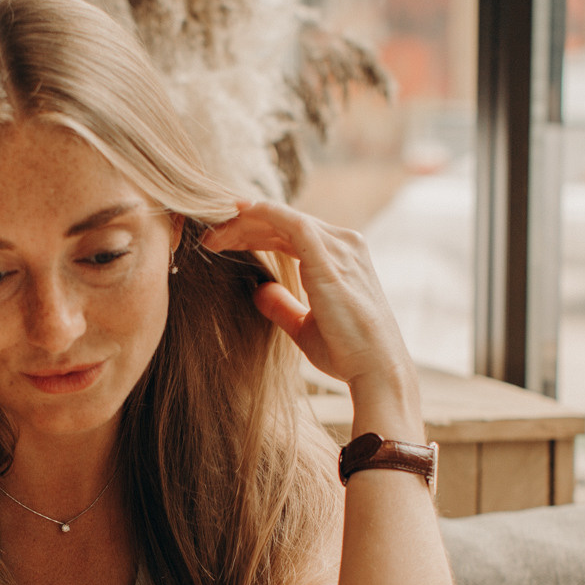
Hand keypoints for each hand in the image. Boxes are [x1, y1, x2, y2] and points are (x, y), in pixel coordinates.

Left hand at [200, 200, 415, 397]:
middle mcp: (344, 244)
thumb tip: (259, 289)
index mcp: (341, 257)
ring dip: (243, 222)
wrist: (375, 368)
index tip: (222, 244)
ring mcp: (339, 246)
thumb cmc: (347, 352)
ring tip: (212, 237)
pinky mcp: (328, 256)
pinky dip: (258, 215)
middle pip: (284, 222)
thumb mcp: (304, 326)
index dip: (254, 234)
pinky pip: (288, 221)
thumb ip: (282, 305)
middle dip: (243, 226)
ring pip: (282, 217)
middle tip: (209, 239)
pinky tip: (233, 218)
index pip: (291, 233)